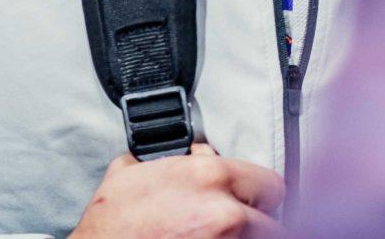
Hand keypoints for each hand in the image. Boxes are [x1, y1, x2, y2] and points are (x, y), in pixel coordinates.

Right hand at [69, 143, 285, 236]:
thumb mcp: (129, 172)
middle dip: (255, 217)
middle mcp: (227, 213)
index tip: (246, 197)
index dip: (254, 190)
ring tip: (221, 236)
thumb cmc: (111, 227)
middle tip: (234, 221)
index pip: (269, 182)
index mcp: (210, 176)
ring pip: (263, 238)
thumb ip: (162, 158)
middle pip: (272, 217)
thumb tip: (176, 153)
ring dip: (247, 237)